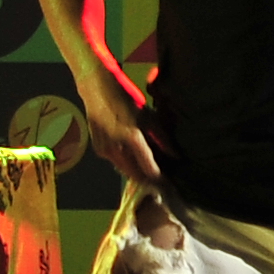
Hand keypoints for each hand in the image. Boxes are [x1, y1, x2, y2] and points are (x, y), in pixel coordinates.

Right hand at [77, 64, 162, 184]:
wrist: (97, 91)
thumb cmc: (127, 100)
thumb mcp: (148, 117)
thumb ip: (162, 138)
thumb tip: (176, 156)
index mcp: (132, 138)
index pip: (149, 169)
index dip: (160, 178)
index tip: (170, 181)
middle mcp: (117, 147)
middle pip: (135, 175)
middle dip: (148, 178)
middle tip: (161, 179)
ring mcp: (105, 150)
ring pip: (125, 170)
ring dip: (137, 172)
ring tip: (149, 169)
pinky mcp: (99, 150)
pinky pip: (116, 162)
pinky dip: (126, 163)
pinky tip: (133, 158)